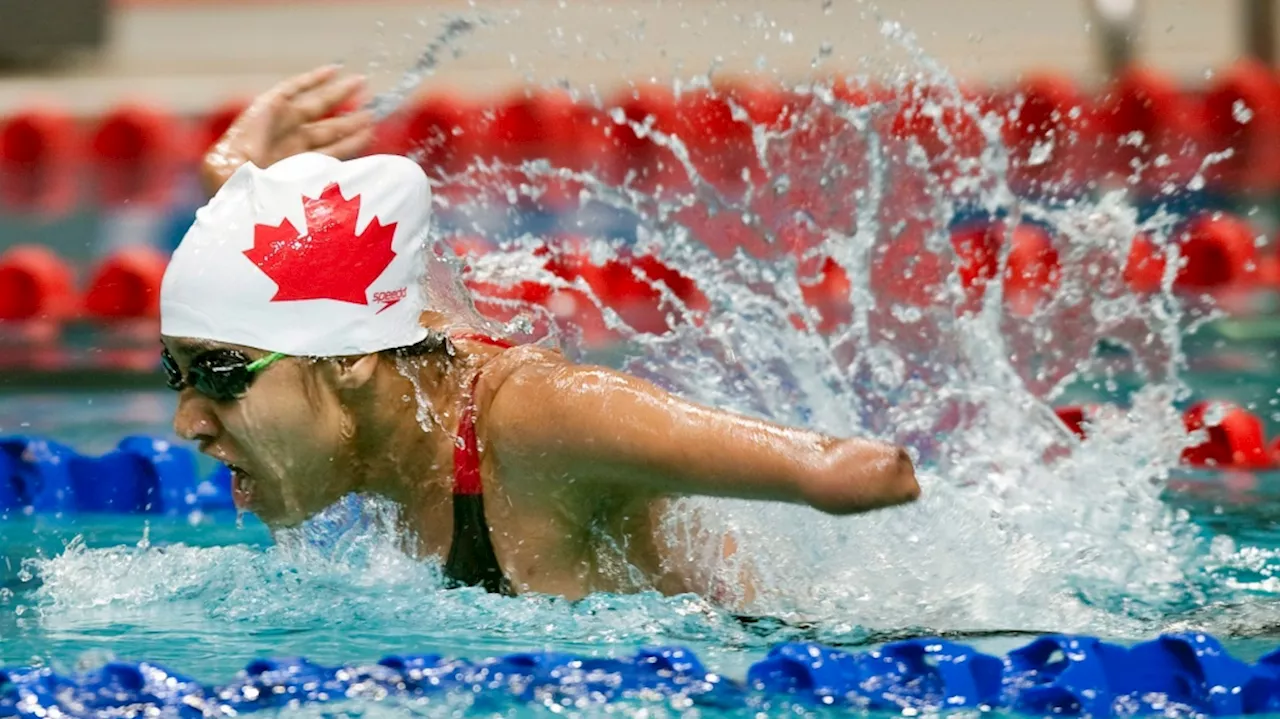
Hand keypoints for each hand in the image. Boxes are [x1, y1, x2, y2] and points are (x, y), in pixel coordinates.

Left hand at [200, 65, 376, 196]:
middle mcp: (279, 138)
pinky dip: (349, 146)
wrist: (234, 223)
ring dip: (350, 124)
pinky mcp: (307, 176)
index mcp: (260, 124)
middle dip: (339, 97)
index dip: (312, 81)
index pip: (290, 94)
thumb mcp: (232, 153)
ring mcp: (295, 157)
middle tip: (364, 84)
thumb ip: (256, 129)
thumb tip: (278, 103)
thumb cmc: (228, 190)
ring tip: (372, 118)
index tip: (335, 70)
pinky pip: (332, 156)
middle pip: (314, 110)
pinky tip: (366, 137)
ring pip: (327, 134)